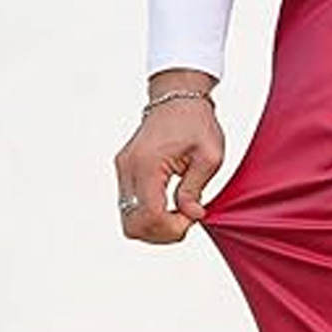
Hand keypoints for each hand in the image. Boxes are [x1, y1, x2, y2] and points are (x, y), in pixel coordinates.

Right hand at [114, 69, 223, 243]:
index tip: (194, 217)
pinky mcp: (125, 172)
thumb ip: (196, 187)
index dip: (173, 228)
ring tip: (180, 214)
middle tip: (187, 220)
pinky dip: (150, 217)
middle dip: (163, 233)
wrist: (177, 98)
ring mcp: (123, 170)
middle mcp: (128, 168)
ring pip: (129, 221)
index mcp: (147, 164)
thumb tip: (192, 214)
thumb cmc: (196, 123)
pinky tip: (171, 208)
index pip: (151, 215)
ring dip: (156, 227)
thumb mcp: (209, 156)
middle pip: (134, 225)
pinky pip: (131, 208)